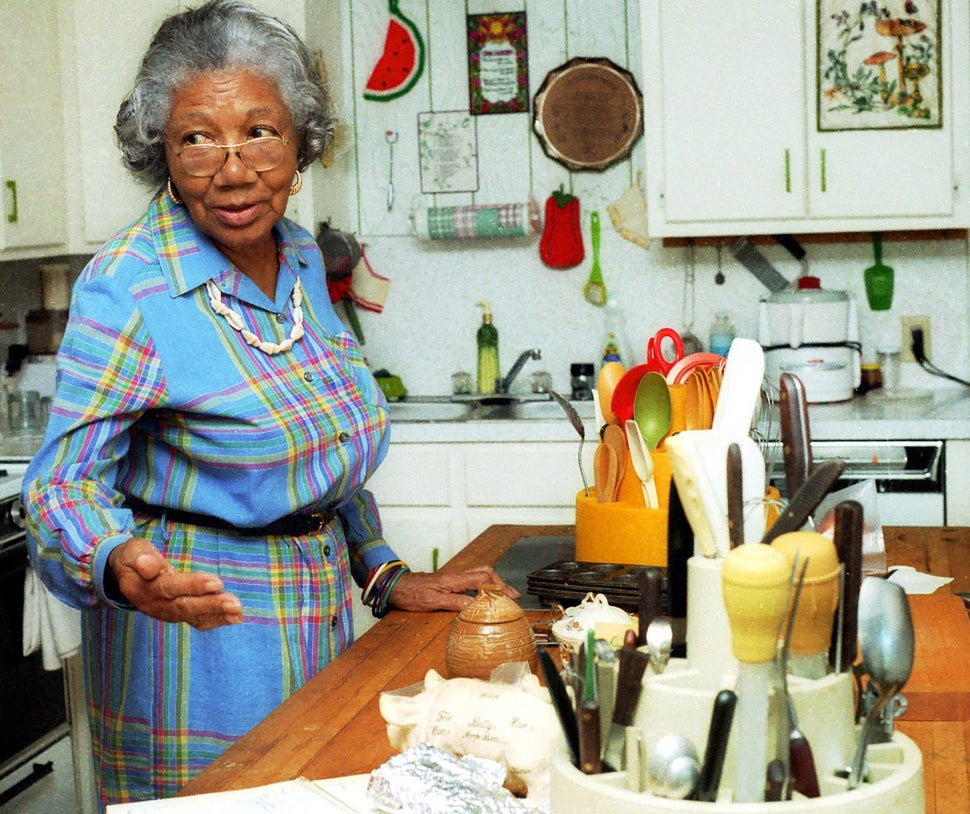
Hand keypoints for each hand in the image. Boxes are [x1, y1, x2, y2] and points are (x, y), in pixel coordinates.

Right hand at [107, 537, 242, 630]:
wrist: (125, 573)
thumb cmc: (133, 557)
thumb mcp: (132, 551)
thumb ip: (141, 557)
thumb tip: (148, 566)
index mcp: (142, 588)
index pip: (170, 587)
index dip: (193, 586)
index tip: (217, 582)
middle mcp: (154, 605)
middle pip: (185, 606)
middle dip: (211, 605)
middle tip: (234, 603)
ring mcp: (166, 613)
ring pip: (193, 616)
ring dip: (217, 615)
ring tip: (238, 613)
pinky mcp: (176, 615)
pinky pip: (196, 621)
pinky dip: (215, 621)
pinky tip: (233, 619)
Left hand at [388, 566, 519, 612]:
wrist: (394, 586)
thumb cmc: (410, 593)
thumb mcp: (431, 600)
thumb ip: (454, 602)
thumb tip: (475, 606)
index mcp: (454, 579)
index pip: (483, 577)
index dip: (498, 586)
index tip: (510, 597)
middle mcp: (455, 576)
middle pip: (484, 571)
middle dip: (500, 582)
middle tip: (511, 595)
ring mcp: (452, 579)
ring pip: (478, 575)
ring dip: (492, 583)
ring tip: (502, 596)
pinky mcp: (447, 583)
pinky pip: (470, 581)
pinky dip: (481, 587)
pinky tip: (482, 598)